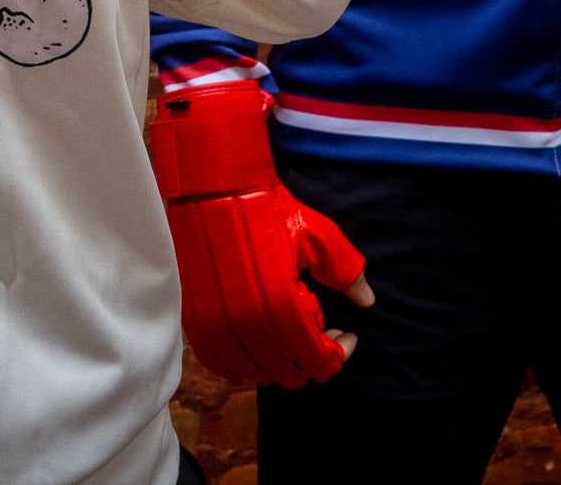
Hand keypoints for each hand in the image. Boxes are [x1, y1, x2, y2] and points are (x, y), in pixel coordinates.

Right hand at [149, 82, 372, 387]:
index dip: (340, 353)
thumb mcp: (316, 233)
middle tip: (319, 327)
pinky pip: (222, 365)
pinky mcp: (193, 321)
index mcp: (282, 307)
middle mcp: (248, 326)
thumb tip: (367, 301)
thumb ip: (347, 271)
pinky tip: (257, 341)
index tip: (347, 333)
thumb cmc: (266, 206)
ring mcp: (216, 327)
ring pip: (256, 374)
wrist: (210, 186)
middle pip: (290, 373)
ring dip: (278, 361)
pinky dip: (244, 362)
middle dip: (312, 355)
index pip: (319, 361)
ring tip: (287, 331)